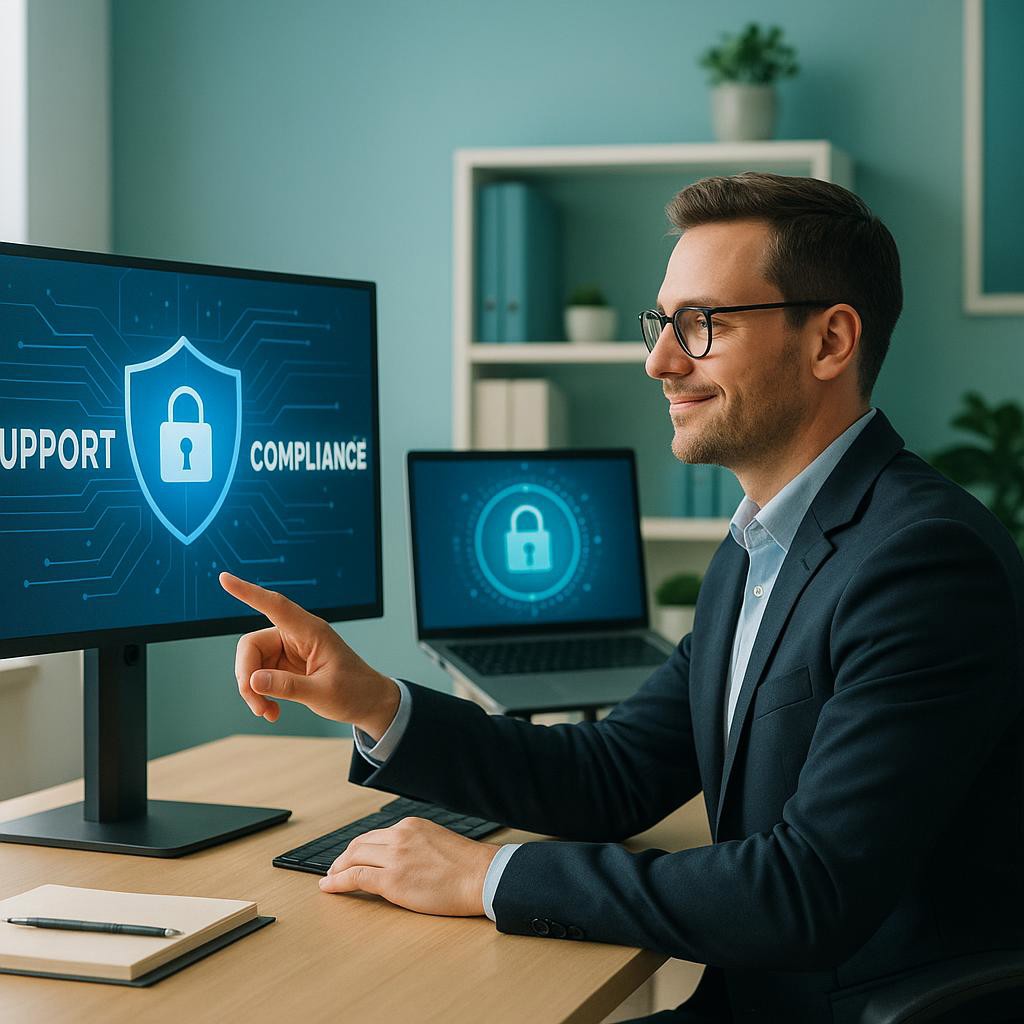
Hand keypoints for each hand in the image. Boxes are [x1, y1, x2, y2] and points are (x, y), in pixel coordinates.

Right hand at [218, 572, 398, 737]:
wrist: (370, 703)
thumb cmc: (355, 692)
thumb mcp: (323, 693)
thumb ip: (288, 687)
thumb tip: (252, 681)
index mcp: (311, 631)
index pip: (275, 606)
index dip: (248, 593)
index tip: (225, 579)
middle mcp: (297, 635)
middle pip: (251, 645)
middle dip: (247, 676)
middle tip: (256, 706)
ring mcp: (290, 650)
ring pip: (252, 662)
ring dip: (253, 690)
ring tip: (266, 712)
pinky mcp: (286, 665)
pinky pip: (260, 675)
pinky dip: (261, 694)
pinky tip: (271, 711)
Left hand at [318, 816, 499, 916]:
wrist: (481, 876)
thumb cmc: (467, 865)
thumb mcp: (437, 840)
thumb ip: (415, 844)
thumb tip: (399, 859)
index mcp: (410, 825)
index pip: (375, 835)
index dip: (358, 848)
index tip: (351, 856)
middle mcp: (399, 836)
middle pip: (359, 844)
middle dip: (343, 857)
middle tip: (335, 869)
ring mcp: (395, 857)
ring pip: (353, 858)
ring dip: (337, 869)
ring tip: (330, 879)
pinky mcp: (392, 880)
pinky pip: (355, 878)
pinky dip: (337, 882)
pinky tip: (329, 886)